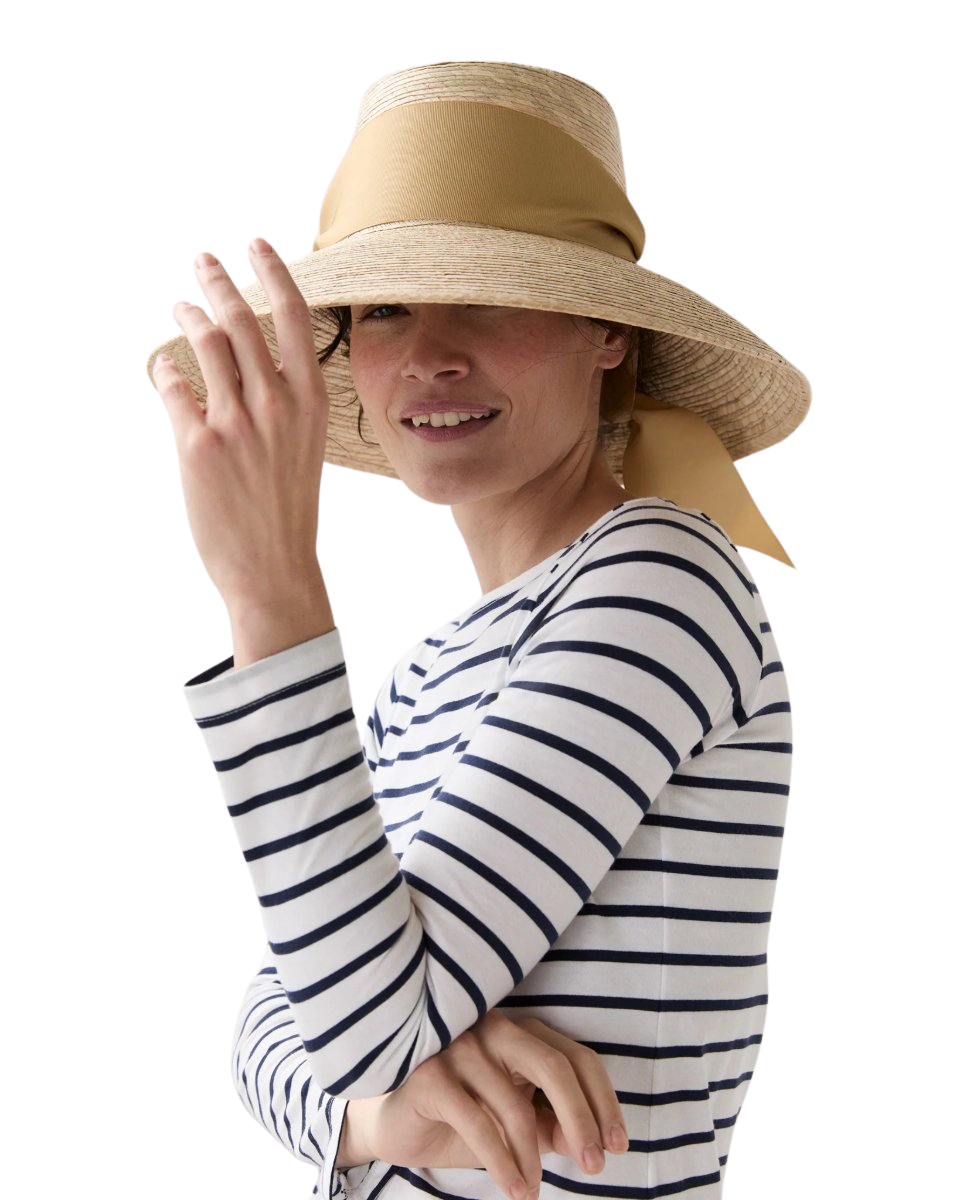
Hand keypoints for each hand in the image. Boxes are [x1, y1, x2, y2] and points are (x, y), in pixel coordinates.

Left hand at [152, 238, 329, 610]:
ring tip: (183, 309)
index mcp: (311, 400)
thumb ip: (285, 399)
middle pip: (242, 318)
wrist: (274, 566)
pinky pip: (174, 386)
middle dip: (219, 282)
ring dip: (190, 317)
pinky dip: (167, 370)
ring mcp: (235, 422)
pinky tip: (165, 366)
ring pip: (206, 343)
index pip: (293, 316)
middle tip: (205, 263)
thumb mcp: (306, 445)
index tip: (256, 245)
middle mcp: (276, 403)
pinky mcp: (198, 444)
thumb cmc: (291, 508)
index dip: (273, 271)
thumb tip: (246, 357)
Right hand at [357, 1010, 628, 1199]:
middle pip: (554, 1067)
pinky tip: (516, 1189)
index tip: (617, 1146)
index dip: (603, 1102)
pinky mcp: (431, 1075)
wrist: (392, 1122)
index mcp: (521, 1032)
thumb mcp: (515, 1122)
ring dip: (533, 1158)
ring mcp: (460, 1047)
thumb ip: (552, 1125)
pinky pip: (479, 1124)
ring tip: (534, 1192)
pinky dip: (503, 1163)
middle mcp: (494, 1028)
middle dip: (582, 1120)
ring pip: (516, 1104)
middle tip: (596, 1166)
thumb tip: (589, 1142)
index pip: (577, 1058)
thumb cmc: (462, 1117)